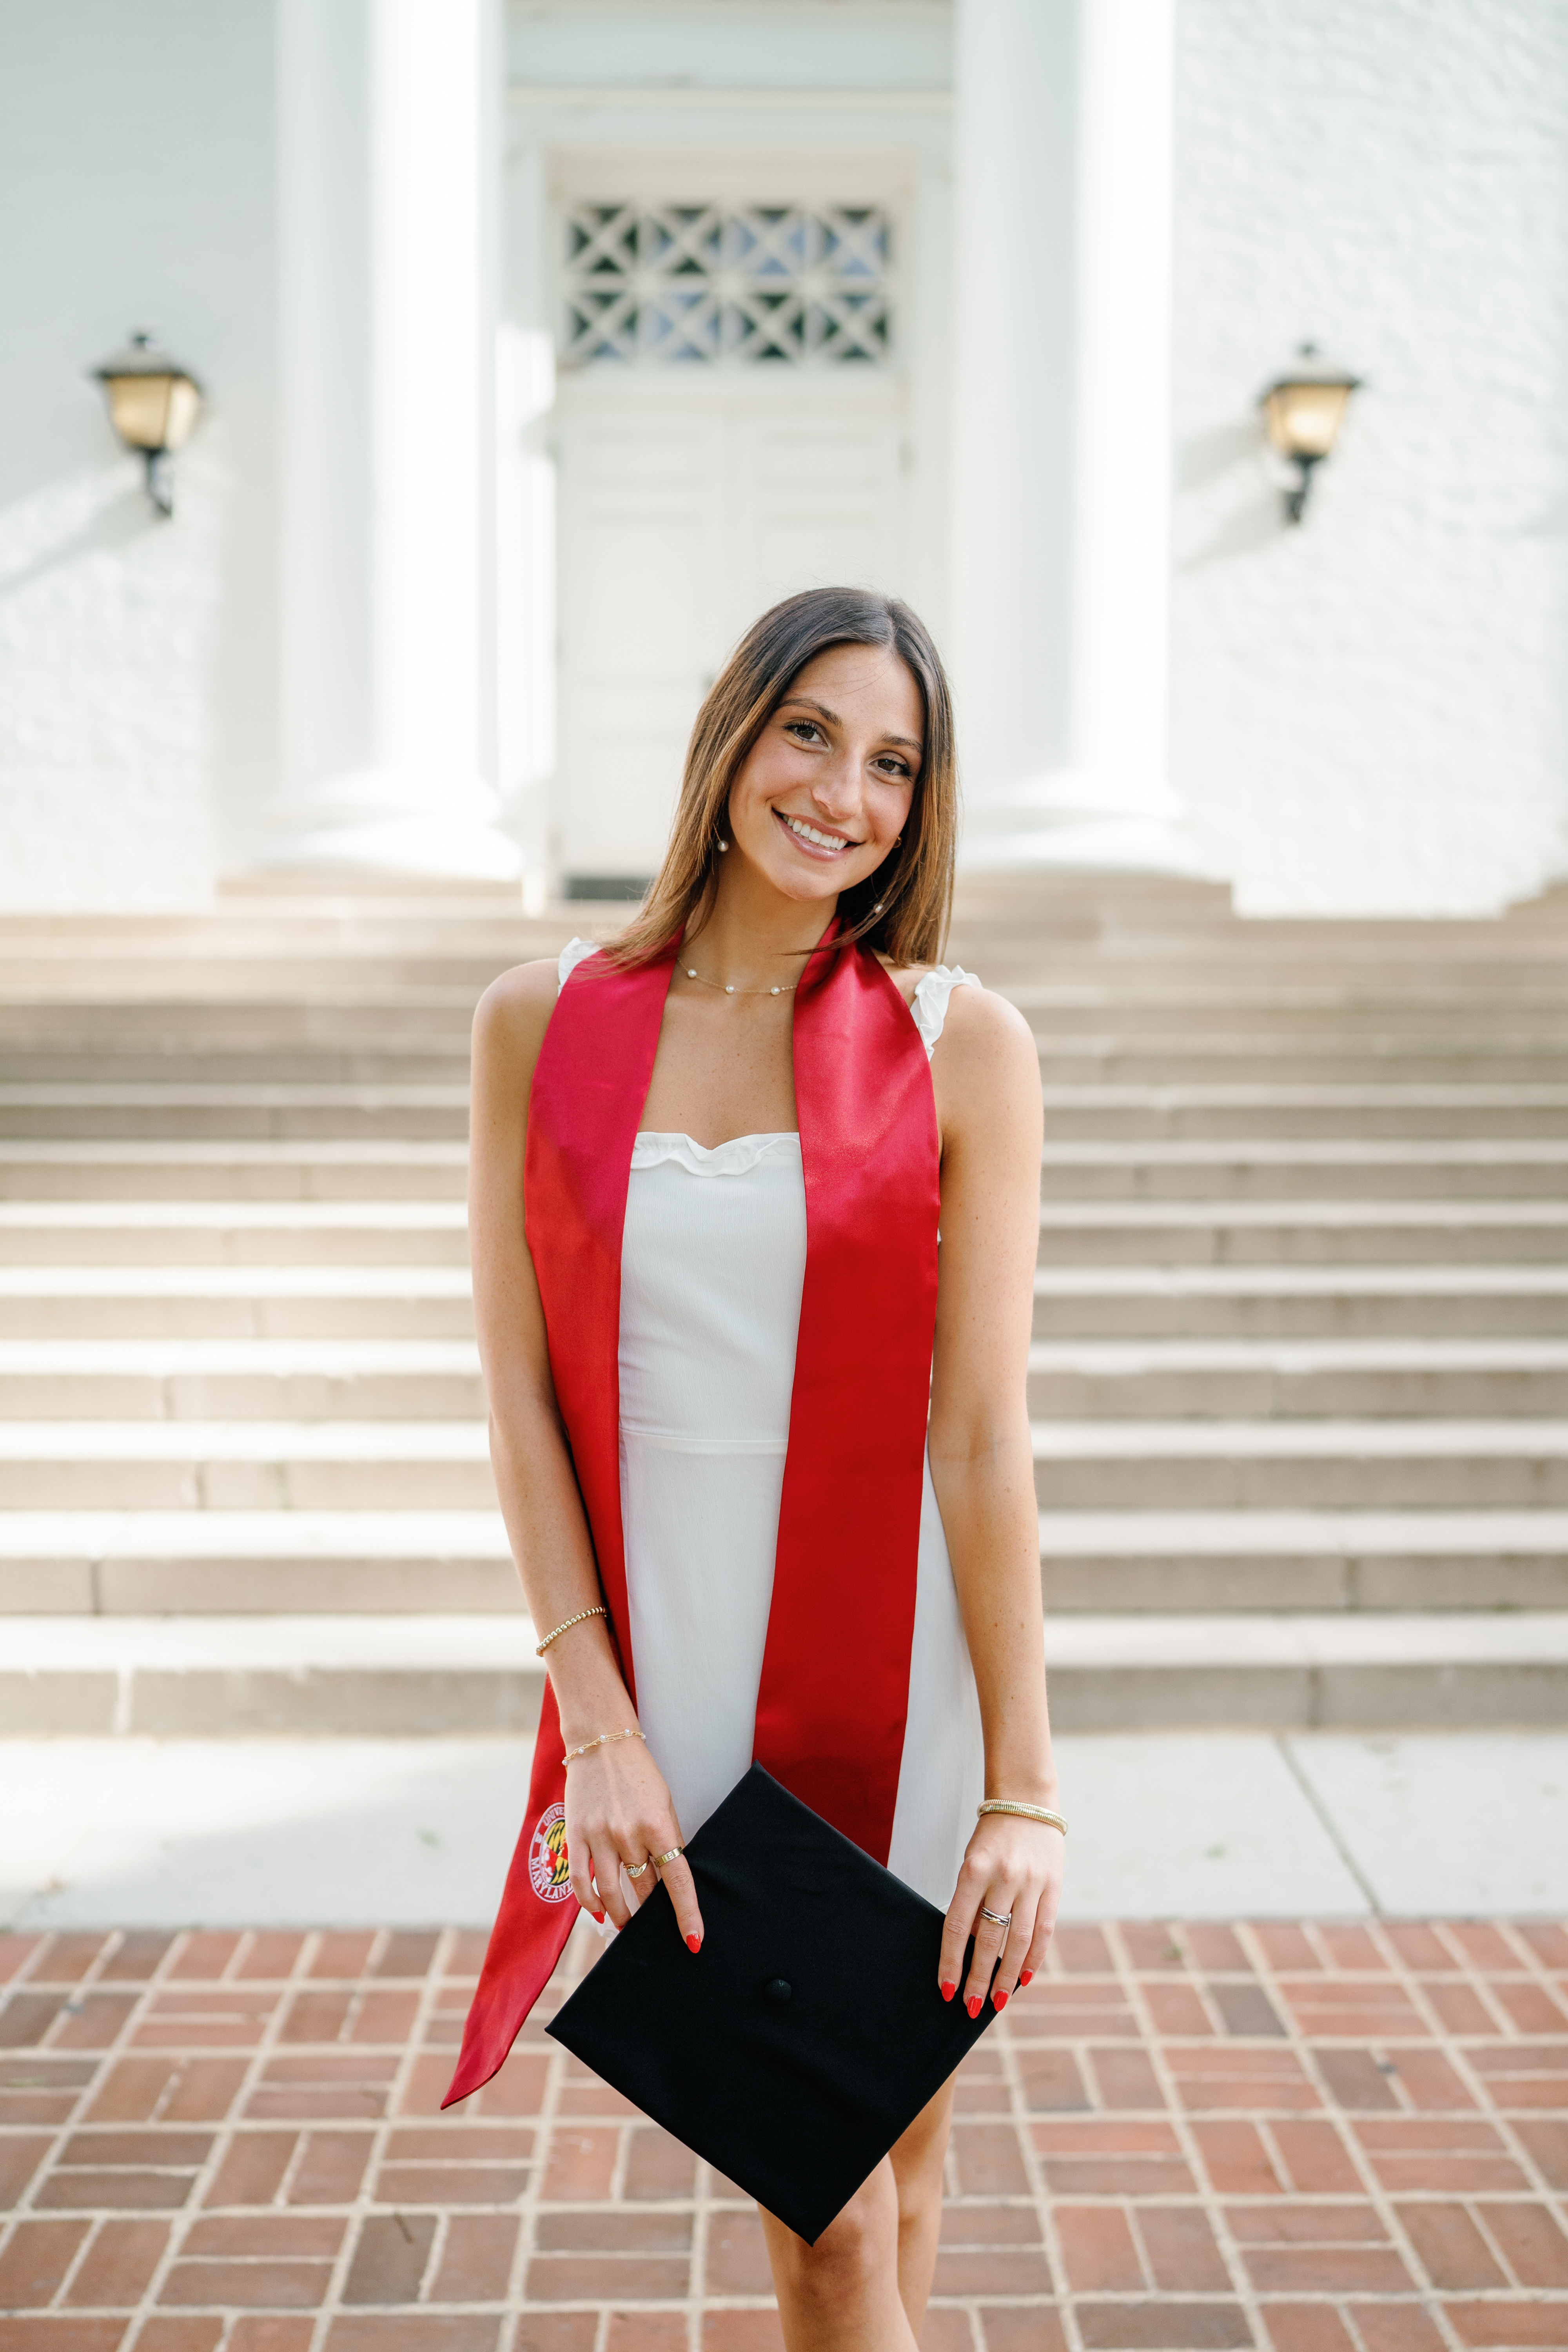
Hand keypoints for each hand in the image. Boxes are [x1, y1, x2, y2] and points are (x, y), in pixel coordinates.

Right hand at [563, 1733, 704, 1951]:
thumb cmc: (638, 1774)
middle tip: (653, 1927)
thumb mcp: (664, 1803)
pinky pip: (581, 1880)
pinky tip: (598, 1912)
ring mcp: (600, 1835)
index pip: (677, 1879)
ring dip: (621, 1915)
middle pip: (643, 1888)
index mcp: (658, 1824)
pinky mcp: (576, 1835)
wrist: (602, 1742)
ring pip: (611, 1892)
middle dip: (650, 1913)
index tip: (694, 1941)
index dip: (686, 1914)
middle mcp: (628, 1832)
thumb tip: (670, 1880)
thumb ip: (666, 1840)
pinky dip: (590, 1902)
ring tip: (626, 1925)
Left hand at [939, 1812, 1063, 2015]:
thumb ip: (971, 1902)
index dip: (951, 1962)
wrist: (1027, 1803)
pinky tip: (1024, 1978)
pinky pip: (1043, 1931)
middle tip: (970, 2007)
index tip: (945, 1990)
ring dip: (1007, 1976)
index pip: (957, 1926)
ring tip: (998, 2002)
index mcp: (974, 1869)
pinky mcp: (1053, 1887)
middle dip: (979, 1979)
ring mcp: (1031, 1883)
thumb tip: (971, 1949)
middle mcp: (1003, 1877)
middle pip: (988, 1939)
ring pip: (1018, 1941)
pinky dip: (1034, 1957)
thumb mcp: (972, 1862)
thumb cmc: (992, 1838)